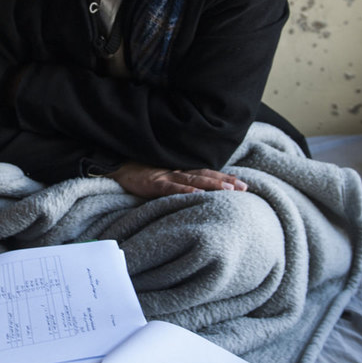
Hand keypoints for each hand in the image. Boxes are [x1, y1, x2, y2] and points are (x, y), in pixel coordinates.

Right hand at [108, 162, 247, 198]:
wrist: (117, 167)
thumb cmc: (140, 173)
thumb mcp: (163, 177)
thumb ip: (180, 183)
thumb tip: (199, 193)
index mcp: (180, 170)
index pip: (207, 173)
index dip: (225, 177)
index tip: (243, 184)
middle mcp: (177, 171)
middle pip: (205, 175)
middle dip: (225, 181)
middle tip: (244, 188)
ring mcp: (166, 176)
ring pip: (193, 180)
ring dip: (211, 184)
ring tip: (227, 190)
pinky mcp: (154, 183)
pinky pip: (171, 188)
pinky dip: (184, 190)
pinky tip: (196, 194)